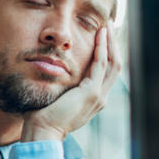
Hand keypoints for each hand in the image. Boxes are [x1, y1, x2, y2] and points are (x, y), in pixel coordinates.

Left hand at [21, 27, 119, 141]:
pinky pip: (101, 65)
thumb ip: (63, 87)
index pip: (107, 72)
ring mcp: (98, 96)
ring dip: (110, 43)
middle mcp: (100, 98)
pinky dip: (101, 48)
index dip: (108, 52)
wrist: (43, 132)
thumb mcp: (58, 98)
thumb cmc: (43, 117)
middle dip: (114, 44)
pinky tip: (100, 36)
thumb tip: (55, 71)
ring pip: (112, 63)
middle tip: (111, 26)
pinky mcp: (91, 93)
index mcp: (94, 99)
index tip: (104, 36)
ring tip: (108, 26)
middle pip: (115, 65)